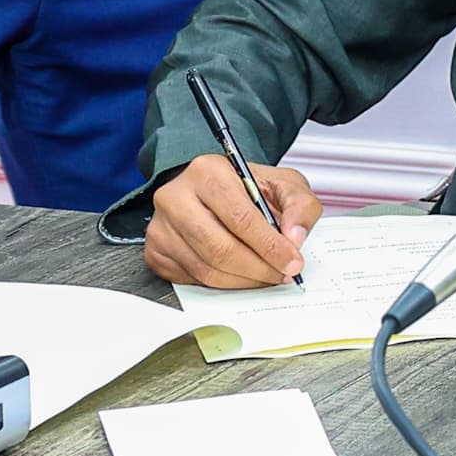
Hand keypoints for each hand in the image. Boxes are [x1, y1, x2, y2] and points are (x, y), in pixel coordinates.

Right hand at [146, 154, 316, 287]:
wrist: (215, 188)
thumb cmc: (247, 186)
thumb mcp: (283, 183)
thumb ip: (300, 205)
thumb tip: (294, 238)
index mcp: (208, 172)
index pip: (240, 218)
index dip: (269, 246)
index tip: (291, 263)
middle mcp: (176, 196)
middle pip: (220, 248)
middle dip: (258, 269)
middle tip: (281, 275)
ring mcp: (161, 225)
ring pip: (206, 269)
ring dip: (243, 281)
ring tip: (265, 276)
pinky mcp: (155, 250)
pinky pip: (192, 279)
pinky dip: (222, 284)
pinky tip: (240, 275)